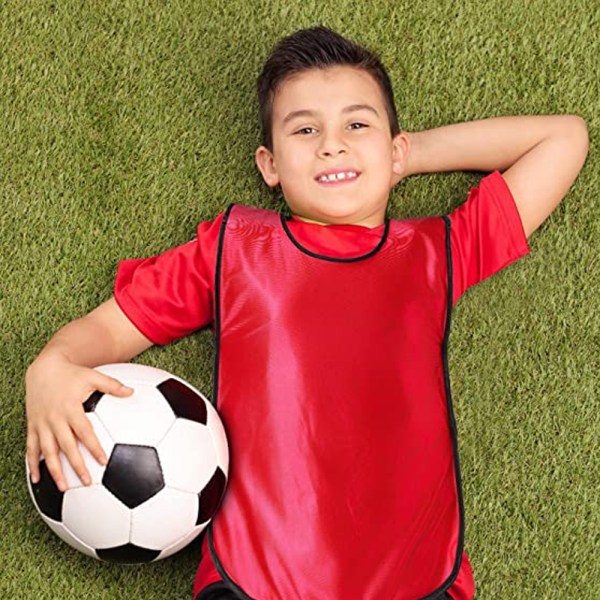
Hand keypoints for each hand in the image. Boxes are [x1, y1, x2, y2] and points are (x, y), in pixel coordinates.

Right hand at [25, 355, 132, 491]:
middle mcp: (55, 418)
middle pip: (66, 446)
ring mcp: (42, 424)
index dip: (93, 447)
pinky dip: (32, 464)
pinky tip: (36, 479)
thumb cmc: (72, 374)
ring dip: (53, 470)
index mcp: (71, 408)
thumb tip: (132, 392)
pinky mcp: (32, 426)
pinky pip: (31, 448)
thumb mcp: (93, 376)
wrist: (44, 369)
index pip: (84, 432)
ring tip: (63, 486)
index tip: (103, 462)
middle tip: (87, 481)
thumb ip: (112, 386)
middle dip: (76, 465)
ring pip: (46, 451)